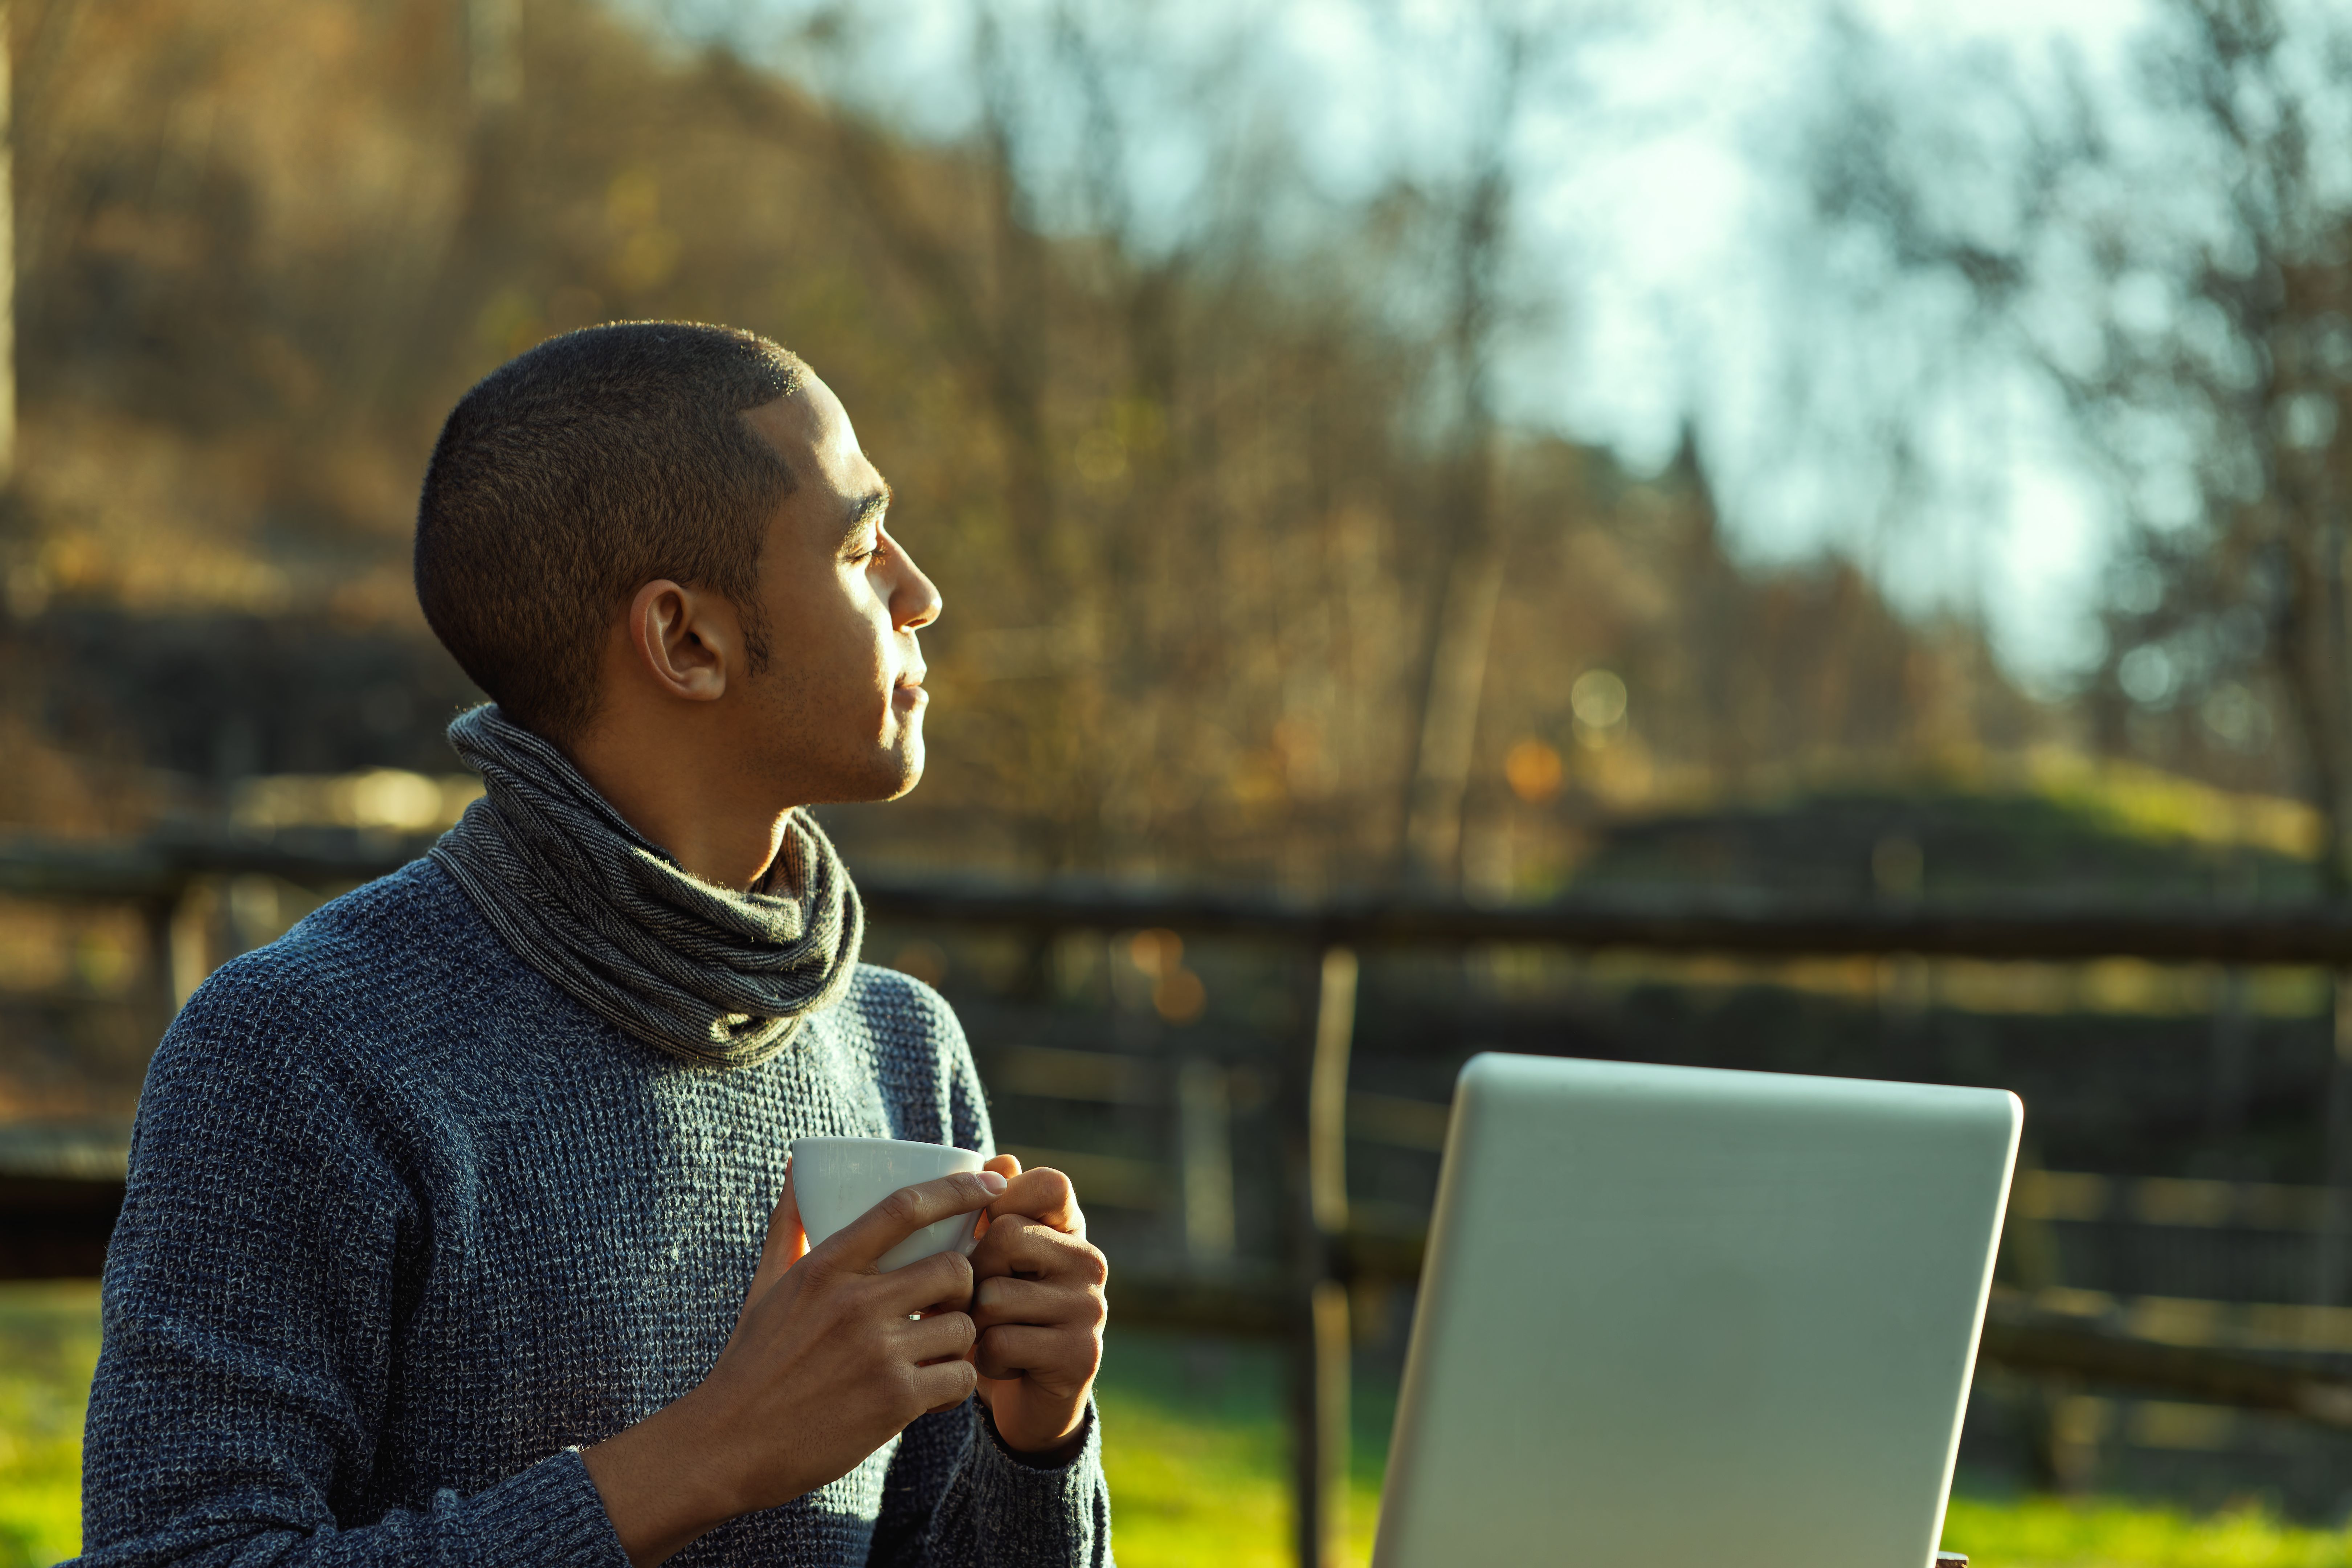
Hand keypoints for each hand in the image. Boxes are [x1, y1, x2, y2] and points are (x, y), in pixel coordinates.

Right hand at [583, 1165, 1006, 1566]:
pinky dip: (956, 1385)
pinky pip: (961, 1378)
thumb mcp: (766, 1286)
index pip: (905, 1207)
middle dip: (962, 1286)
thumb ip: (788, 1226)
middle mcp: (855, 1302)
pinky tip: (933, 1390)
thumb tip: (797, 1169)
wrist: (727, 1445)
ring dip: (958, 1341)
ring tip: (932, 1352)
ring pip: (963, 1327)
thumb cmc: (751, 1363)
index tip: (992, 1183)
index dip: (958, 1189)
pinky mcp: (894, 1400)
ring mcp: (877, 1351)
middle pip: (954, 1268)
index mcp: (826, 1267)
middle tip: (947, 1305)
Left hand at [968, 1154, 1108, 1460]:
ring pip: (995, 1297)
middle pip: (1006, 1237)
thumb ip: (996, 1210)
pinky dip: (985, 1361)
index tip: (985, 1226)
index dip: (1007, 1195)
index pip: (1050, 1184)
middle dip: (972, 1272)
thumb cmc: (1003, 1316)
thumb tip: (1001, 1160)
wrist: (1031, 1400)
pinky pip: (1000, 1344)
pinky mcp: (1078, 1355)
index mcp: (1071, 1230)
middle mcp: (1090, 1262)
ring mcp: (1090, 1309)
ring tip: (987, 1334)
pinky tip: (1002, 1365)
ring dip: (972, 1324)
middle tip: (974, 1297)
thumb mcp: (998, 1261)